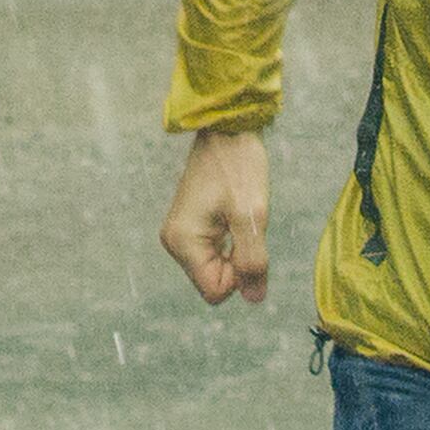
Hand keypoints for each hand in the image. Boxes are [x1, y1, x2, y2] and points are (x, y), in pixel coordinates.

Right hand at [161, 130, 272, 304]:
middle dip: (238, 263)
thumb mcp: (251, 215)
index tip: (247, 240)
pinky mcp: (189, 227)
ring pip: (215, 268)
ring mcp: (180, 235)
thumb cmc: (239, 167)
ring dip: (236, 250)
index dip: (240, 275)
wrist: (227, 130)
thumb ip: (252, 260)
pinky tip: (233, 216)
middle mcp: (174, 242)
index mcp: (183, 241)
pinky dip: (231, 242)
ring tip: (238, 217)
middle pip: (213, 282)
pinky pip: (214, 253)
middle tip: (244, 225)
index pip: (215, 291)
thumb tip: (254, 299)